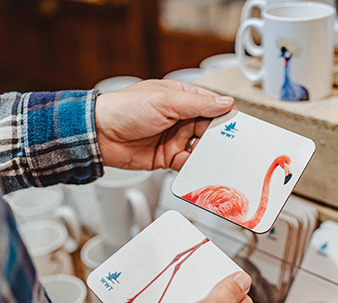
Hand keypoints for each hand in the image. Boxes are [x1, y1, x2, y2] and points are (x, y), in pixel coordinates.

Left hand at [94, 79, 234, 170]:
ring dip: (207, 154)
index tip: (238, 127)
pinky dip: (194, 167)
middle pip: (209, 130)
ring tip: (214, 159)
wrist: (99, 135)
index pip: (211, 106)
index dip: (224, 116)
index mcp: (180, 98)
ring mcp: (174, 138)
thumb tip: (225, 103)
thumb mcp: (165, 100)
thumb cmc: (124, 109)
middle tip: (229, 146)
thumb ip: (197, 103)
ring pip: (200, 148)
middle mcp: (179, 118)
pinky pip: (187, 164)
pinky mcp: (167, 158)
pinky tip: (199, 168)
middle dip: (219, 138)